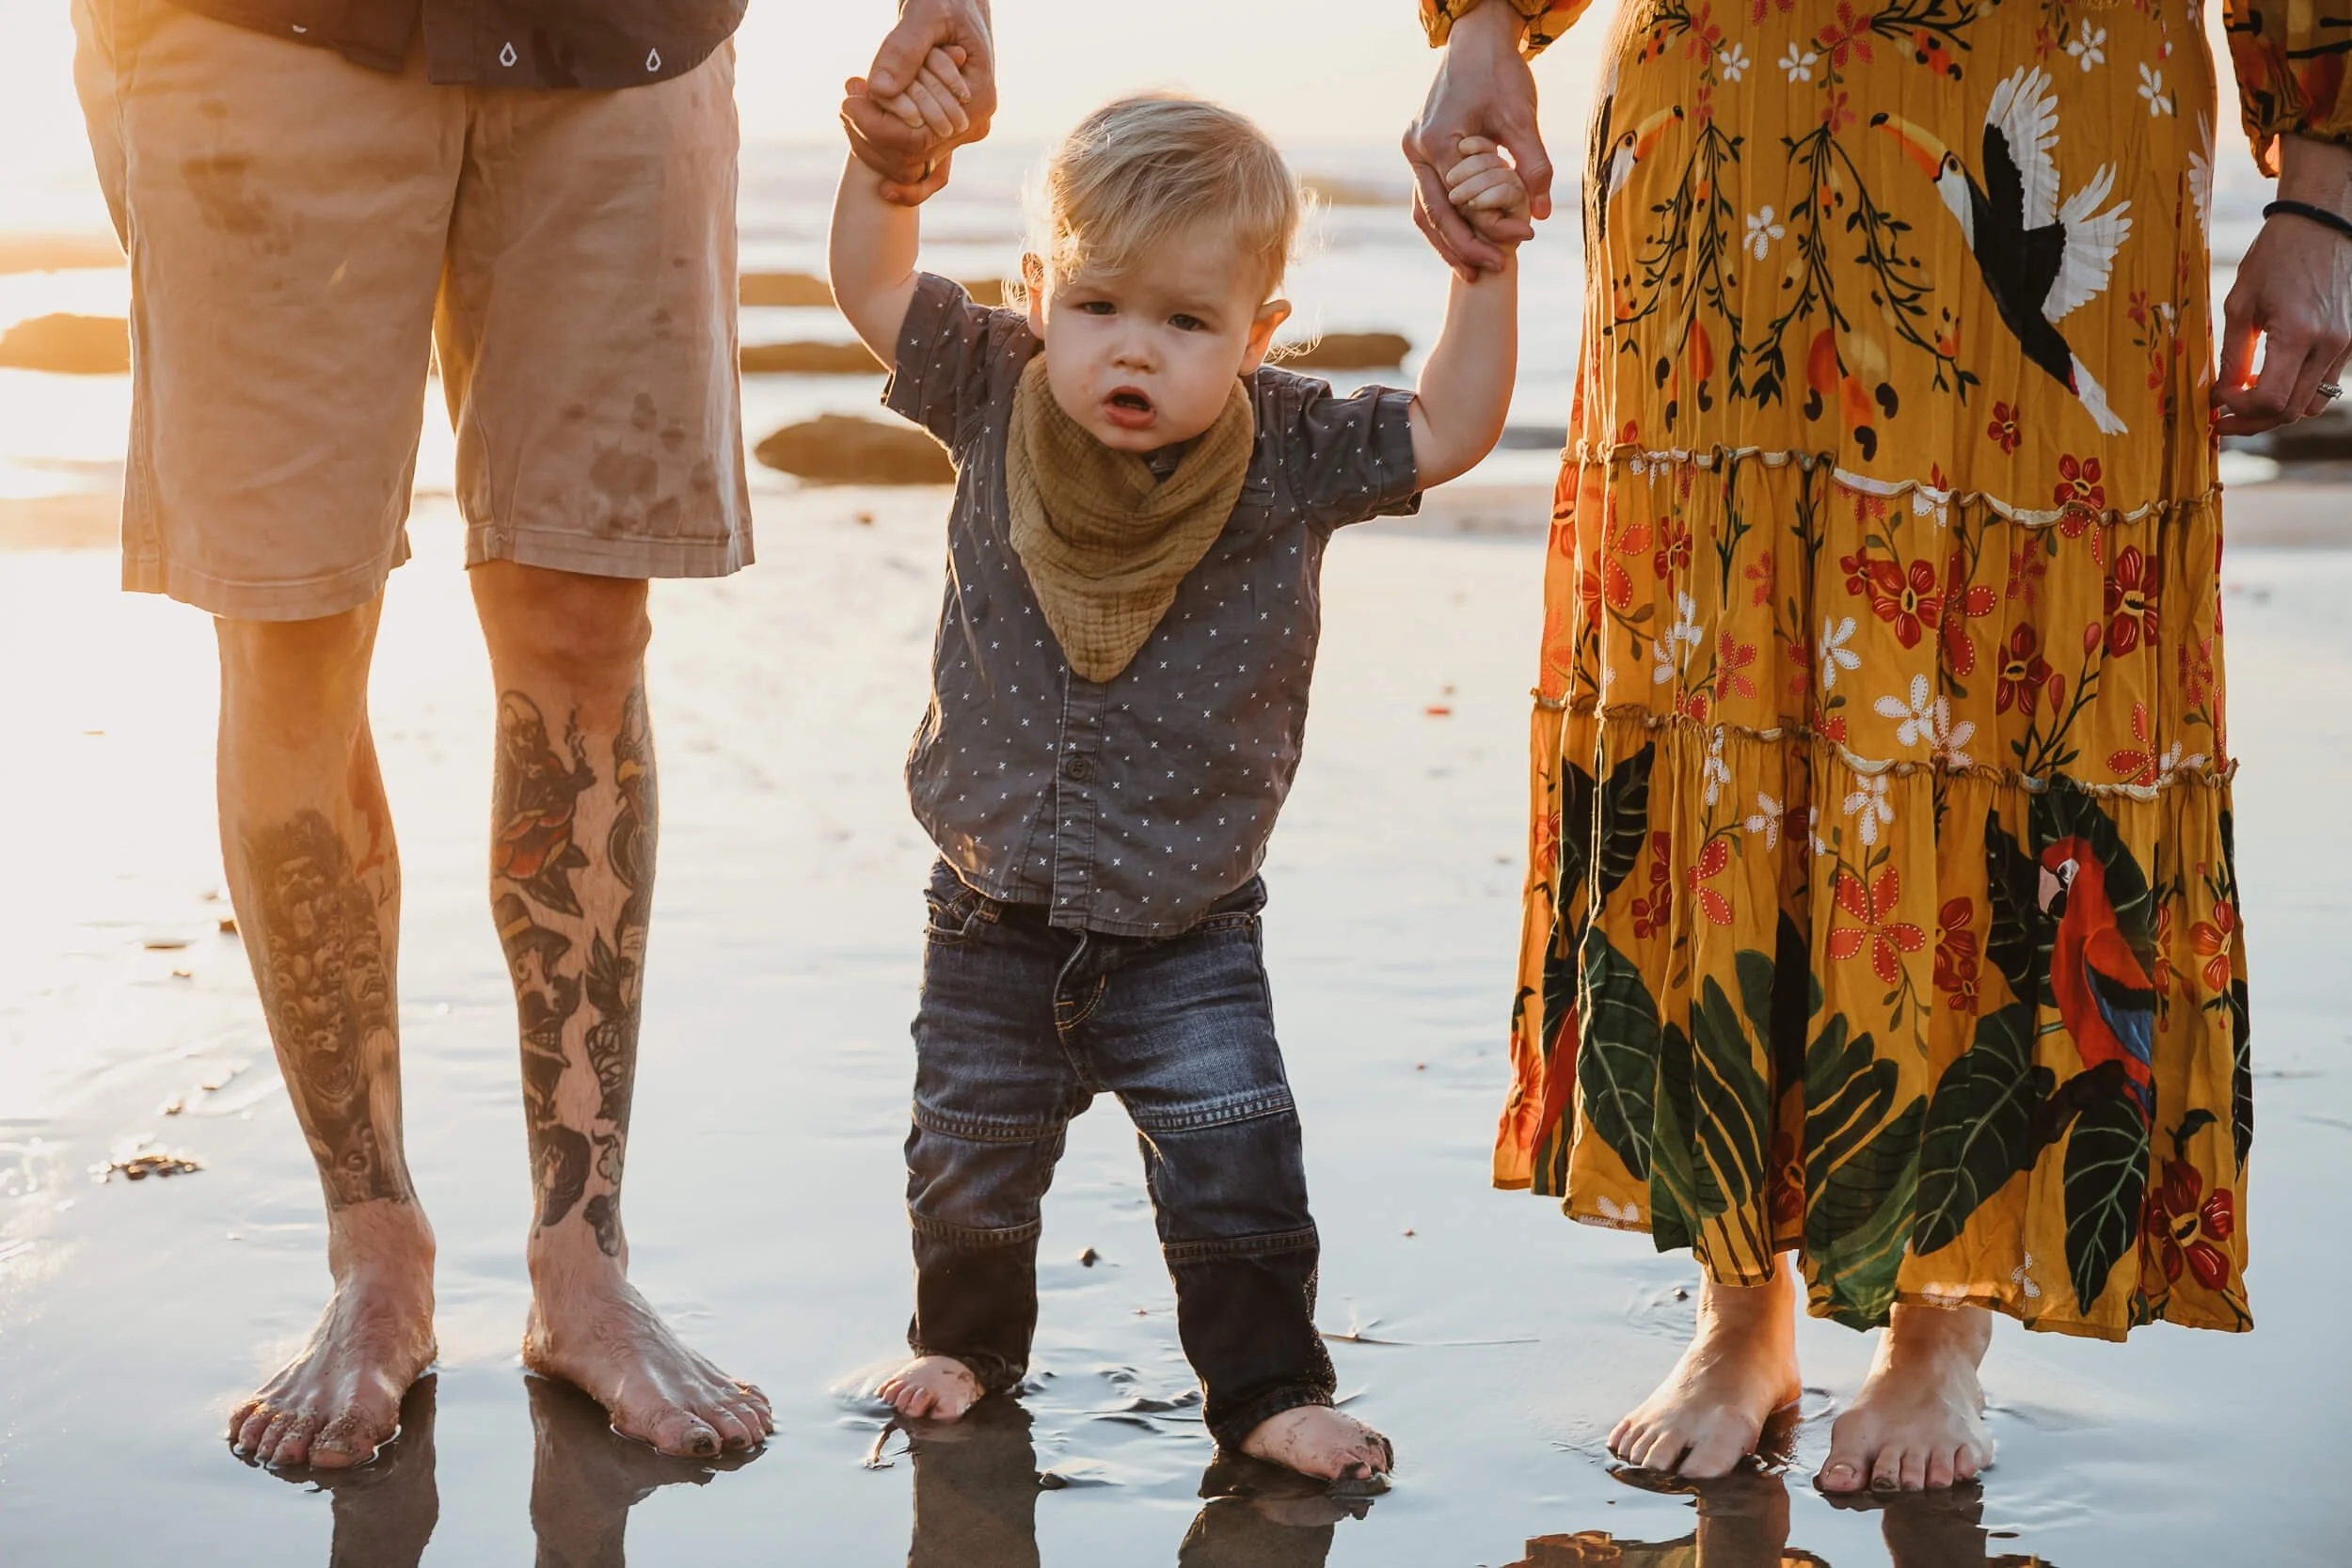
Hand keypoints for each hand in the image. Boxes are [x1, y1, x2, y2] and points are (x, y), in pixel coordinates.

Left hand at [843, 0, 995, 205]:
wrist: (958, 3)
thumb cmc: (947, 0)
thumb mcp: (926, 15)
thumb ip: (904, 50)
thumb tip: (880, 90)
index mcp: (977, 102)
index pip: (921, 138)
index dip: (878, 128)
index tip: (847, 103)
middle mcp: (973, 125)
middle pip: (912, 155)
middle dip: (871, 132)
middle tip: (847, 98)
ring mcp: (960, 130)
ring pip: (908, 159)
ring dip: (871, 139)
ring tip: (851, 100)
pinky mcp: (944, 127)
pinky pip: (912, 153)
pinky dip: (882, 144)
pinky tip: (860, 119)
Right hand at [1403, 1, 1552, 279]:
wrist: (1475, 40)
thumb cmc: (1499, 73)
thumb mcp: (1521, 117)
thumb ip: (1533, 164)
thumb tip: (1542, 212)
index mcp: (1437, 143)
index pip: (1458, 204)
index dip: (1485, 233)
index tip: (1518, 246)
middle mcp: (1417, 150)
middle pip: (1432, 216)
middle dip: (1460, 248)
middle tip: (1487, 273)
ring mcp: (1414, 150)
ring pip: (1424, 210)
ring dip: (1447, 241)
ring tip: (1471, 269)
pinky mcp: (1422, 149)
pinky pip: (1428, 195)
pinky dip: (1446, 220)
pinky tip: (1466, 238)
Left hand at [2214, 136, 2351, 436]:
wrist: (2322, 224)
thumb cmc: (2275, 257)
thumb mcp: (2240, 304)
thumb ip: (2232, 355)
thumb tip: (2220, 394)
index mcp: (2300, 335)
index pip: (2270, 400)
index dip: (2239, 410)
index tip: (2215, 402)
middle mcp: (2330, 345)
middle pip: (2290, 411)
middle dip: (2252, 421)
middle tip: (2222, 419)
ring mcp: (2346, 346)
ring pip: (2311, 404)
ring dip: (2276, 413)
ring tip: (2245, 404)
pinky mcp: (2350, 343)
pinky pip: (2325, 386)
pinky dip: (2296, 394)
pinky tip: (2269, 384)